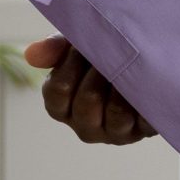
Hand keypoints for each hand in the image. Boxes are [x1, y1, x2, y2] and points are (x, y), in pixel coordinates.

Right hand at [28, 36, 156, 145]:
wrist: (147, 63)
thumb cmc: (103, 56)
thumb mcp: (76, 48)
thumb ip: (55, 49)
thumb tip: (32, 55)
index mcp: (62, 108)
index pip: (56, 92)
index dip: (69, 64)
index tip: (81, 46)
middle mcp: (85, 126)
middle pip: (87, 100)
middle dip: (100, 70)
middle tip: (110, 51)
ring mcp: (115, 133)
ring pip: (117, 111)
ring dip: (124, 81)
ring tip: (129, 63)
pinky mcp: (143, 132)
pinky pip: (145, 117)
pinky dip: (146, 95)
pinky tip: (146, 79)